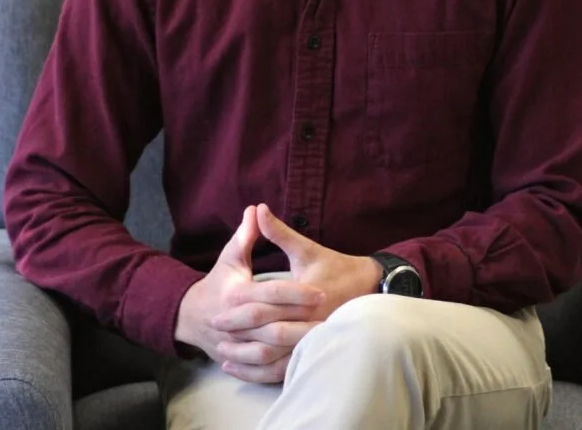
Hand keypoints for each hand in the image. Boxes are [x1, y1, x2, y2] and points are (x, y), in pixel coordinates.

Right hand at [174, 205, 325, 383]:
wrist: (190, 316)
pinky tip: (302, 357)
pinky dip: (282, 365)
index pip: (271, 293)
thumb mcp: (230, 257)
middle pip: (273, 323)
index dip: (297, 293)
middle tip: (330, 313)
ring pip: (269, 350)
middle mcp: (234, 321)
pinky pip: (262, 368)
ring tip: (322, 336)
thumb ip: (246, 235)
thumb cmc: (217, 282)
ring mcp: (235, 344)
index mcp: (235, 294)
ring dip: (295, 345)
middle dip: (302, 319)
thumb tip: (257, 208)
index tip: (321, 291)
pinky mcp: (237, 359)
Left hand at [211, 203, 381, 370]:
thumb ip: (279, 232)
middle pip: (267, 333)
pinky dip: (261, 372)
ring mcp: (313, 340)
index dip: (239, 310)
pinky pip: (284, 369)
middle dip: (238, 334)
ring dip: (247, 358)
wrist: (366, 286)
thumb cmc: (334, 266)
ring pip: (275, 357)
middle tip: (214, 332)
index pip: (266, 306)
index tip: (216, 311)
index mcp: (306, 295)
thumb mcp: (305, 248)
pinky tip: (243, 369)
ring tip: (223, 354)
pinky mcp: (313, 352)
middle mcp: (310, 321)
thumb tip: (257, 209)